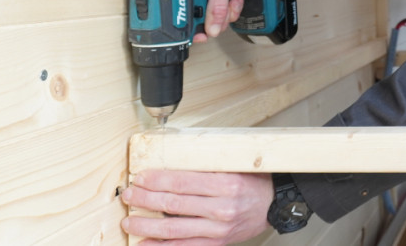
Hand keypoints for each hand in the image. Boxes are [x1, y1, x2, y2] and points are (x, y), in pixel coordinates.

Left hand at [121, 169, 272, 245]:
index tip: (140, 177)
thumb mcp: (233, 167)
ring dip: (146, 225)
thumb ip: (205, 168)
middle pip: (173, 204)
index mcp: (226, 184)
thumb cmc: (255, 182)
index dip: (156, 180)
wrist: (275, 204)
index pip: (182, 182)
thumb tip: (170, 168)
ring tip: (130, 221)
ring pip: (173, 229)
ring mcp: (218, 229)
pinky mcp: (217, 243)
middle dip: (145, 200)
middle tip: (129, 195)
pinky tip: (145, 244)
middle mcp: (222, 208)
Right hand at [192, 0, 247, 40]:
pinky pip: (217, 7)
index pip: (184, 15)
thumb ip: (217, 7)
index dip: (195, 29)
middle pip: (200, 19)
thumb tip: (211, 29)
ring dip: (225, 13)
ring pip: (211, 15)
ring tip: (233, 2)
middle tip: (228, 11)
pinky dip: (227, 7)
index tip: (205, 35)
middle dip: (218, 19)